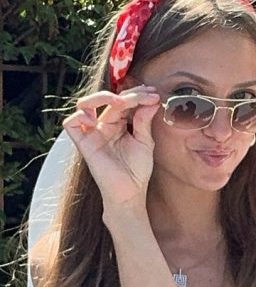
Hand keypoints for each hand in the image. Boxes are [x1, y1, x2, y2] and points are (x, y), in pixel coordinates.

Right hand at [62, 86, 160, 208]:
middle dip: (127, 94)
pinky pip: (71, 123)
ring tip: (121, 101)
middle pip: (107, 99)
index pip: (124, 101)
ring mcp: (92, 133)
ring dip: (101, 97)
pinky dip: (80, 116)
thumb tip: (152, 100)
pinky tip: (96, 119)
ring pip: (84, 104)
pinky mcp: (83, 143)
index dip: (137, 95)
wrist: (130, 192)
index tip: (154, 95)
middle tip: (144, 95)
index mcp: (119, 124)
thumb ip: (144, 120)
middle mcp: (104, 125)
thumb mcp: (145, 141)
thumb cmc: (137, 170)